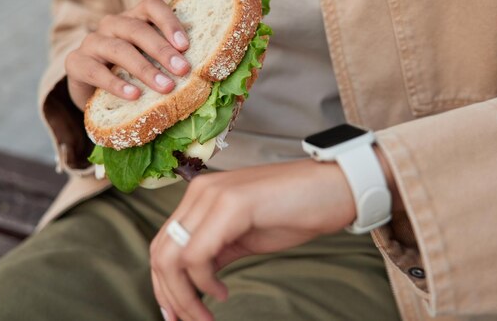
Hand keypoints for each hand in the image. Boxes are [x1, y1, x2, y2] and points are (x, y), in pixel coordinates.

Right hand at [65, 0, 190, 110]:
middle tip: (183, 70)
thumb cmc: (130, 74)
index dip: (169, 21)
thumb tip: (206, 72)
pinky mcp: (76, 63)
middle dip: (162, 50)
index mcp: (134, 18)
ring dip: (145, 69)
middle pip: (137, 29)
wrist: (92, 93)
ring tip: (165, 87)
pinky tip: (134, 95)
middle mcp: (112, 25)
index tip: (186, 45)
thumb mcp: (150, 62)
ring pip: (119, 49)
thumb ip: (170, 59)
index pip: (151, 6)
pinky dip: (116, 84)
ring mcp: (92, 42)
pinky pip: (95, 71)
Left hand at [149, 159, 355, 320]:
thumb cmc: (296, 210)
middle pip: (161, 252)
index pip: (163, 244)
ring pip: (173, 257)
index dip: (163, 284)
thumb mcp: (244, 234)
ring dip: (183, 296)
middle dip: (169, 295)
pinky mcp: (233, 205)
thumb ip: (215, 250)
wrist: (336, 187)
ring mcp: (215, 196)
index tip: (175, 314)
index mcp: (201, 197)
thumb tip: (193, 281)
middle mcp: (201, 192)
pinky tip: (222, 293)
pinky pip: (197, 255)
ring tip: (203, 317)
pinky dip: (203, 283)